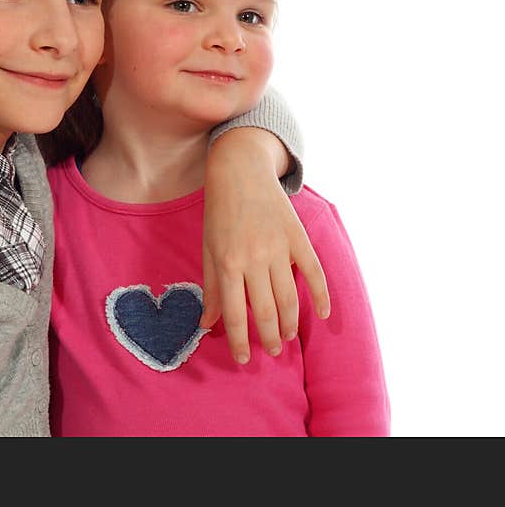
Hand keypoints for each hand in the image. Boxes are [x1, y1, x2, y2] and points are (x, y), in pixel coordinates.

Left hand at [201, 128, 329, 363]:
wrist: (240, 171)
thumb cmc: (219, 212)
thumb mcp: (208, 248)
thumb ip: (211, 287)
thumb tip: (207, 324)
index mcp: (227, 263)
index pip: (235, 314)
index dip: (239, 341)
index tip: (243, 359)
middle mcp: (254, 259)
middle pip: (266, 311)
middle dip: (269, 337)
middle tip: (271, 351)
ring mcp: (278, 248)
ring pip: (289, 297)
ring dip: (290, 323)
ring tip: (287, 337)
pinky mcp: (298, 238)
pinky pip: (314, 272)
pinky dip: (321, 295)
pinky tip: (321, 314)